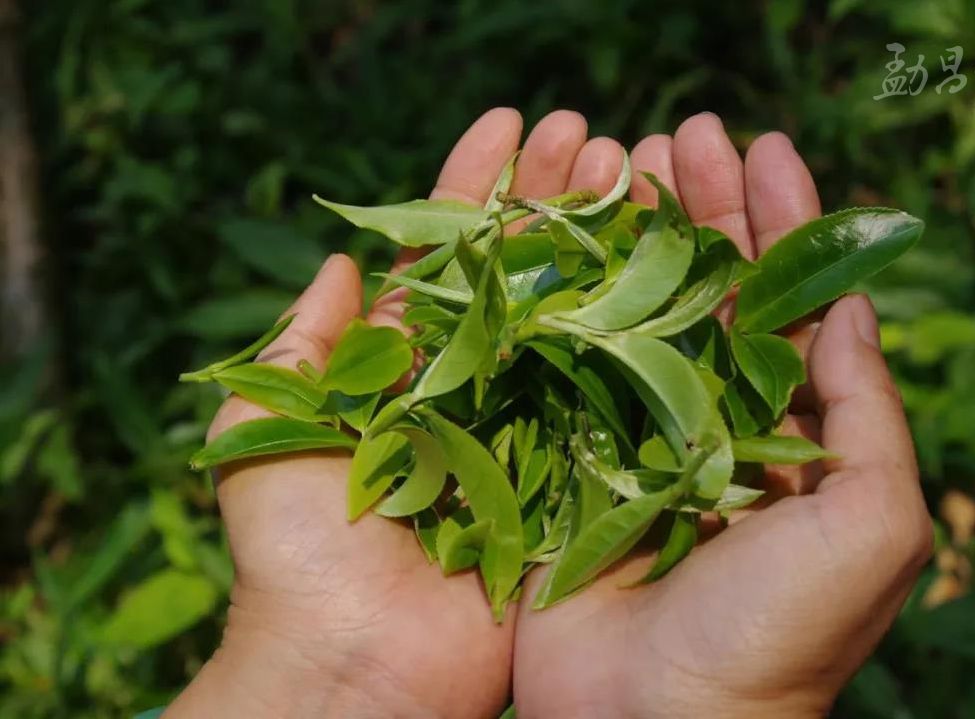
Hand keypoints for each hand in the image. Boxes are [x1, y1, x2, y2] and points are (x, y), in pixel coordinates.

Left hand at [166, 108, 629, 717]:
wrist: (353, 668)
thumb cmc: (296, 556)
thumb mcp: (261, 434)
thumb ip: (297, 348)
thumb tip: (336, 263)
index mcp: (407, 370)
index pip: (447, 257)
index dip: (476, 188)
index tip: (511, 123)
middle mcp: (476, 390)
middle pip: (522, 277)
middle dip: (553, 201)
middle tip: (593, 134)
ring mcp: (531, 431)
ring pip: (574, 323)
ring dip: (604, 247)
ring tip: (634, 172)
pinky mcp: (574, 483)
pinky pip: (610, 403)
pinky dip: (639, 340)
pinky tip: (670, 273)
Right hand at [512, 114, 933, 717]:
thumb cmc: (778, 633)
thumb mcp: (872, 526)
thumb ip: (868, 413)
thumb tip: (852, 308)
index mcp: (794, 432)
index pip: (792, 303)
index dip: (785, 222)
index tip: (766, 148)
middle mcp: (717, 422)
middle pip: (713, 291)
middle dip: (706, 209)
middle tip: (686, 131)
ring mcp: (640, 434)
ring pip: (639, 310)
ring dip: (636, 233)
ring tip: (625, 155)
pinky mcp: (572, 455)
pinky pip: (570, 360)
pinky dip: (568, 296)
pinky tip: (561, 236)